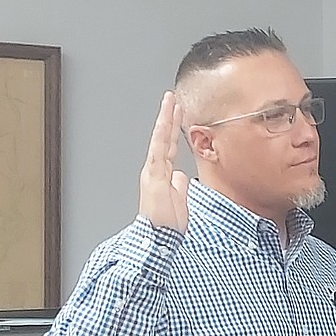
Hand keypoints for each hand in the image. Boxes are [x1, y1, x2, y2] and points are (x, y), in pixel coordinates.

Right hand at [138, 91, 189, 231]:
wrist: (157, 236)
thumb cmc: (167, 223)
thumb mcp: (179, 200)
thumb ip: (179, 185)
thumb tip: (182, 176)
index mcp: (162, 175)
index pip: (169, 147)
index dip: (174, 131)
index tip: (178, 114)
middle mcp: (156, 170)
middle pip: (164, 138)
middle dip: (169, 118)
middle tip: (173, 99)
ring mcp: (154, 171)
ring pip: (161, 139)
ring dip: (166, 119)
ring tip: (170, 102)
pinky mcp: (154, 175)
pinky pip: (159, 150)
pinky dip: (162, 134)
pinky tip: (165, 120)